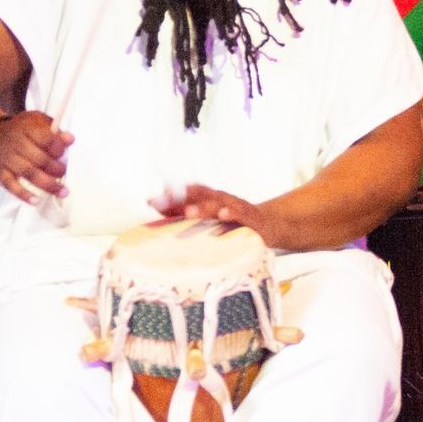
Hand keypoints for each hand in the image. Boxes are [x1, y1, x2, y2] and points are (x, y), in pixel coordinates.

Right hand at [0, 111, 72, 204]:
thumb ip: (54, 129)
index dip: (58, 147)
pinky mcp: (0, 173)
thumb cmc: (21, 131)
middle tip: (63, 172)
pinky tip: (36, 200)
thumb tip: (70, 139)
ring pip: (29, 173)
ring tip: (63, 191)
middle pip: (39, 158)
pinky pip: (11, 186)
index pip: (45, 138)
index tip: (64, 152)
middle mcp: (15, 144)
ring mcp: (7, 159)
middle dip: (55, 168)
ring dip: (48, 184)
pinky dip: (24, 194)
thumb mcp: (36, 121)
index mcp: (26, 128)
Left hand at [149, 184, 287, 248]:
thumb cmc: (234, 221)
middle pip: (200, 197)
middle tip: (164, 204)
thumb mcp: (208, 216)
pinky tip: (223, 215)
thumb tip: (151, 202)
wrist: (271, 225)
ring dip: (204, 207)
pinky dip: (232, 214)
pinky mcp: (251, 219)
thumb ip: (181, 211)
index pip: (186, 196)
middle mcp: (222, 200)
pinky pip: (242, 215)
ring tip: (189, 211)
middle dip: (182, 200)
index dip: (171, 197)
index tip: (152, 201)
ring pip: (218, 205)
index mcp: (210, 199)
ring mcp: (237, 208)